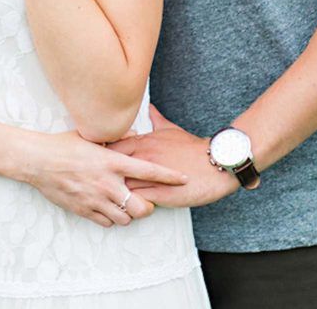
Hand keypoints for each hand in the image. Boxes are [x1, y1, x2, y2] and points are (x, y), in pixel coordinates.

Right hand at [25, 129, 189, 227]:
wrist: (39, 161)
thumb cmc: (64, 145)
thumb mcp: (92, 135)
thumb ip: (117, 137)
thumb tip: (135, 135)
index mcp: (112, 161)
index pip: (149, 170)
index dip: (169, 176)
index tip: (184, 178)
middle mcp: (107, 183)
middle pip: (141, 206)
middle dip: (148, 206)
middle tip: (147, 200)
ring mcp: (95, 199)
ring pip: (125, 219)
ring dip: (129, 213)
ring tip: (126, 204)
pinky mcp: (84, 210)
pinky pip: (106, 223)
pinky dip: (111, 218)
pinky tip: (108, 208)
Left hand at [108, 105, 237, 207]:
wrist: (216, 163)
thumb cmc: (193, 148)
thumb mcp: (171, 129)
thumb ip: (156, 119)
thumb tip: (150, 108)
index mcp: (144, 142)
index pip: (111, 148)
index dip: (103, 157)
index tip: (100, 164)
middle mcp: (144, 158)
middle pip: (111, 167)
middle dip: (105, 175)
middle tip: (101, 183)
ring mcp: (151, 176)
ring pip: (122, 187)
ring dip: (117, 193)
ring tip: (113, 198)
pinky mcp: (161, 195)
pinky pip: (138, 202)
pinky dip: (132, 205)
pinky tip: (130, 207)